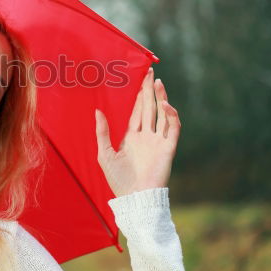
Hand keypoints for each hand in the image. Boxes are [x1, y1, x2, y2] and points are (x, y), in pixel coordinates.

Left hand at [95, 68, 180, 197]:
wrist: (135, 199)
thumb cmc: (119, 180)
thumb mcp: (105, 154)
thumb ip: (102, 133)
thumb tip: (97, 111)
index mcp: (132, 137)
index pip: (137, 112)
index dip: (139, 96)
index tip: (140, 80)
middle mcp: (146, 137)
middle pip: (149, 108)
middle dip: (150, 91)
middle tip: (150, 72)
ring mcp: (158, 141)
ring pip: (162, 114)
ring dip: (162, 98)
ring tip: (158, 82)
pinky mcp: (168, 148)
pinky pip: (173, 129)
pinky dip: (171, 116)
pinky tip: (165, 105)